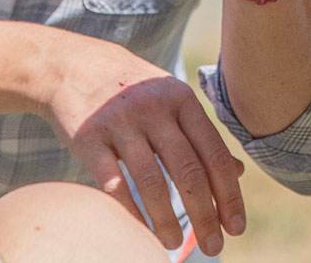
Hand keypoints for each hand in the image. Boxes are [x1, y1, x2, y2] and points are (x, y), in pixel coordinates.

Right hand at [40, 34, 244, 254]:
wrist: (73, 66)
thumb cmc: (133, 91)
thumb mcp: (172, 100)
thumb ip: (202, 135)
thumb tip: (237, 173)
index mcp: (182, 99)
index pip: (213, 153)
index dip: (228, 193)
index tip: (237, 227)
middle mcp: (155, 108)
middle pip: (188, 170)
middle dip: (204, 215)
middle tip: (214, 247)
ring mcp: (121, 122)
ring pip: (151, 181)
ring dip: (166, 220)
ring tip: (174, 245)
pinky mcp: (89, 138)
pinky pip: (112, 184)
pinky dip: (129, 212)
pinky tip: (139, 232)